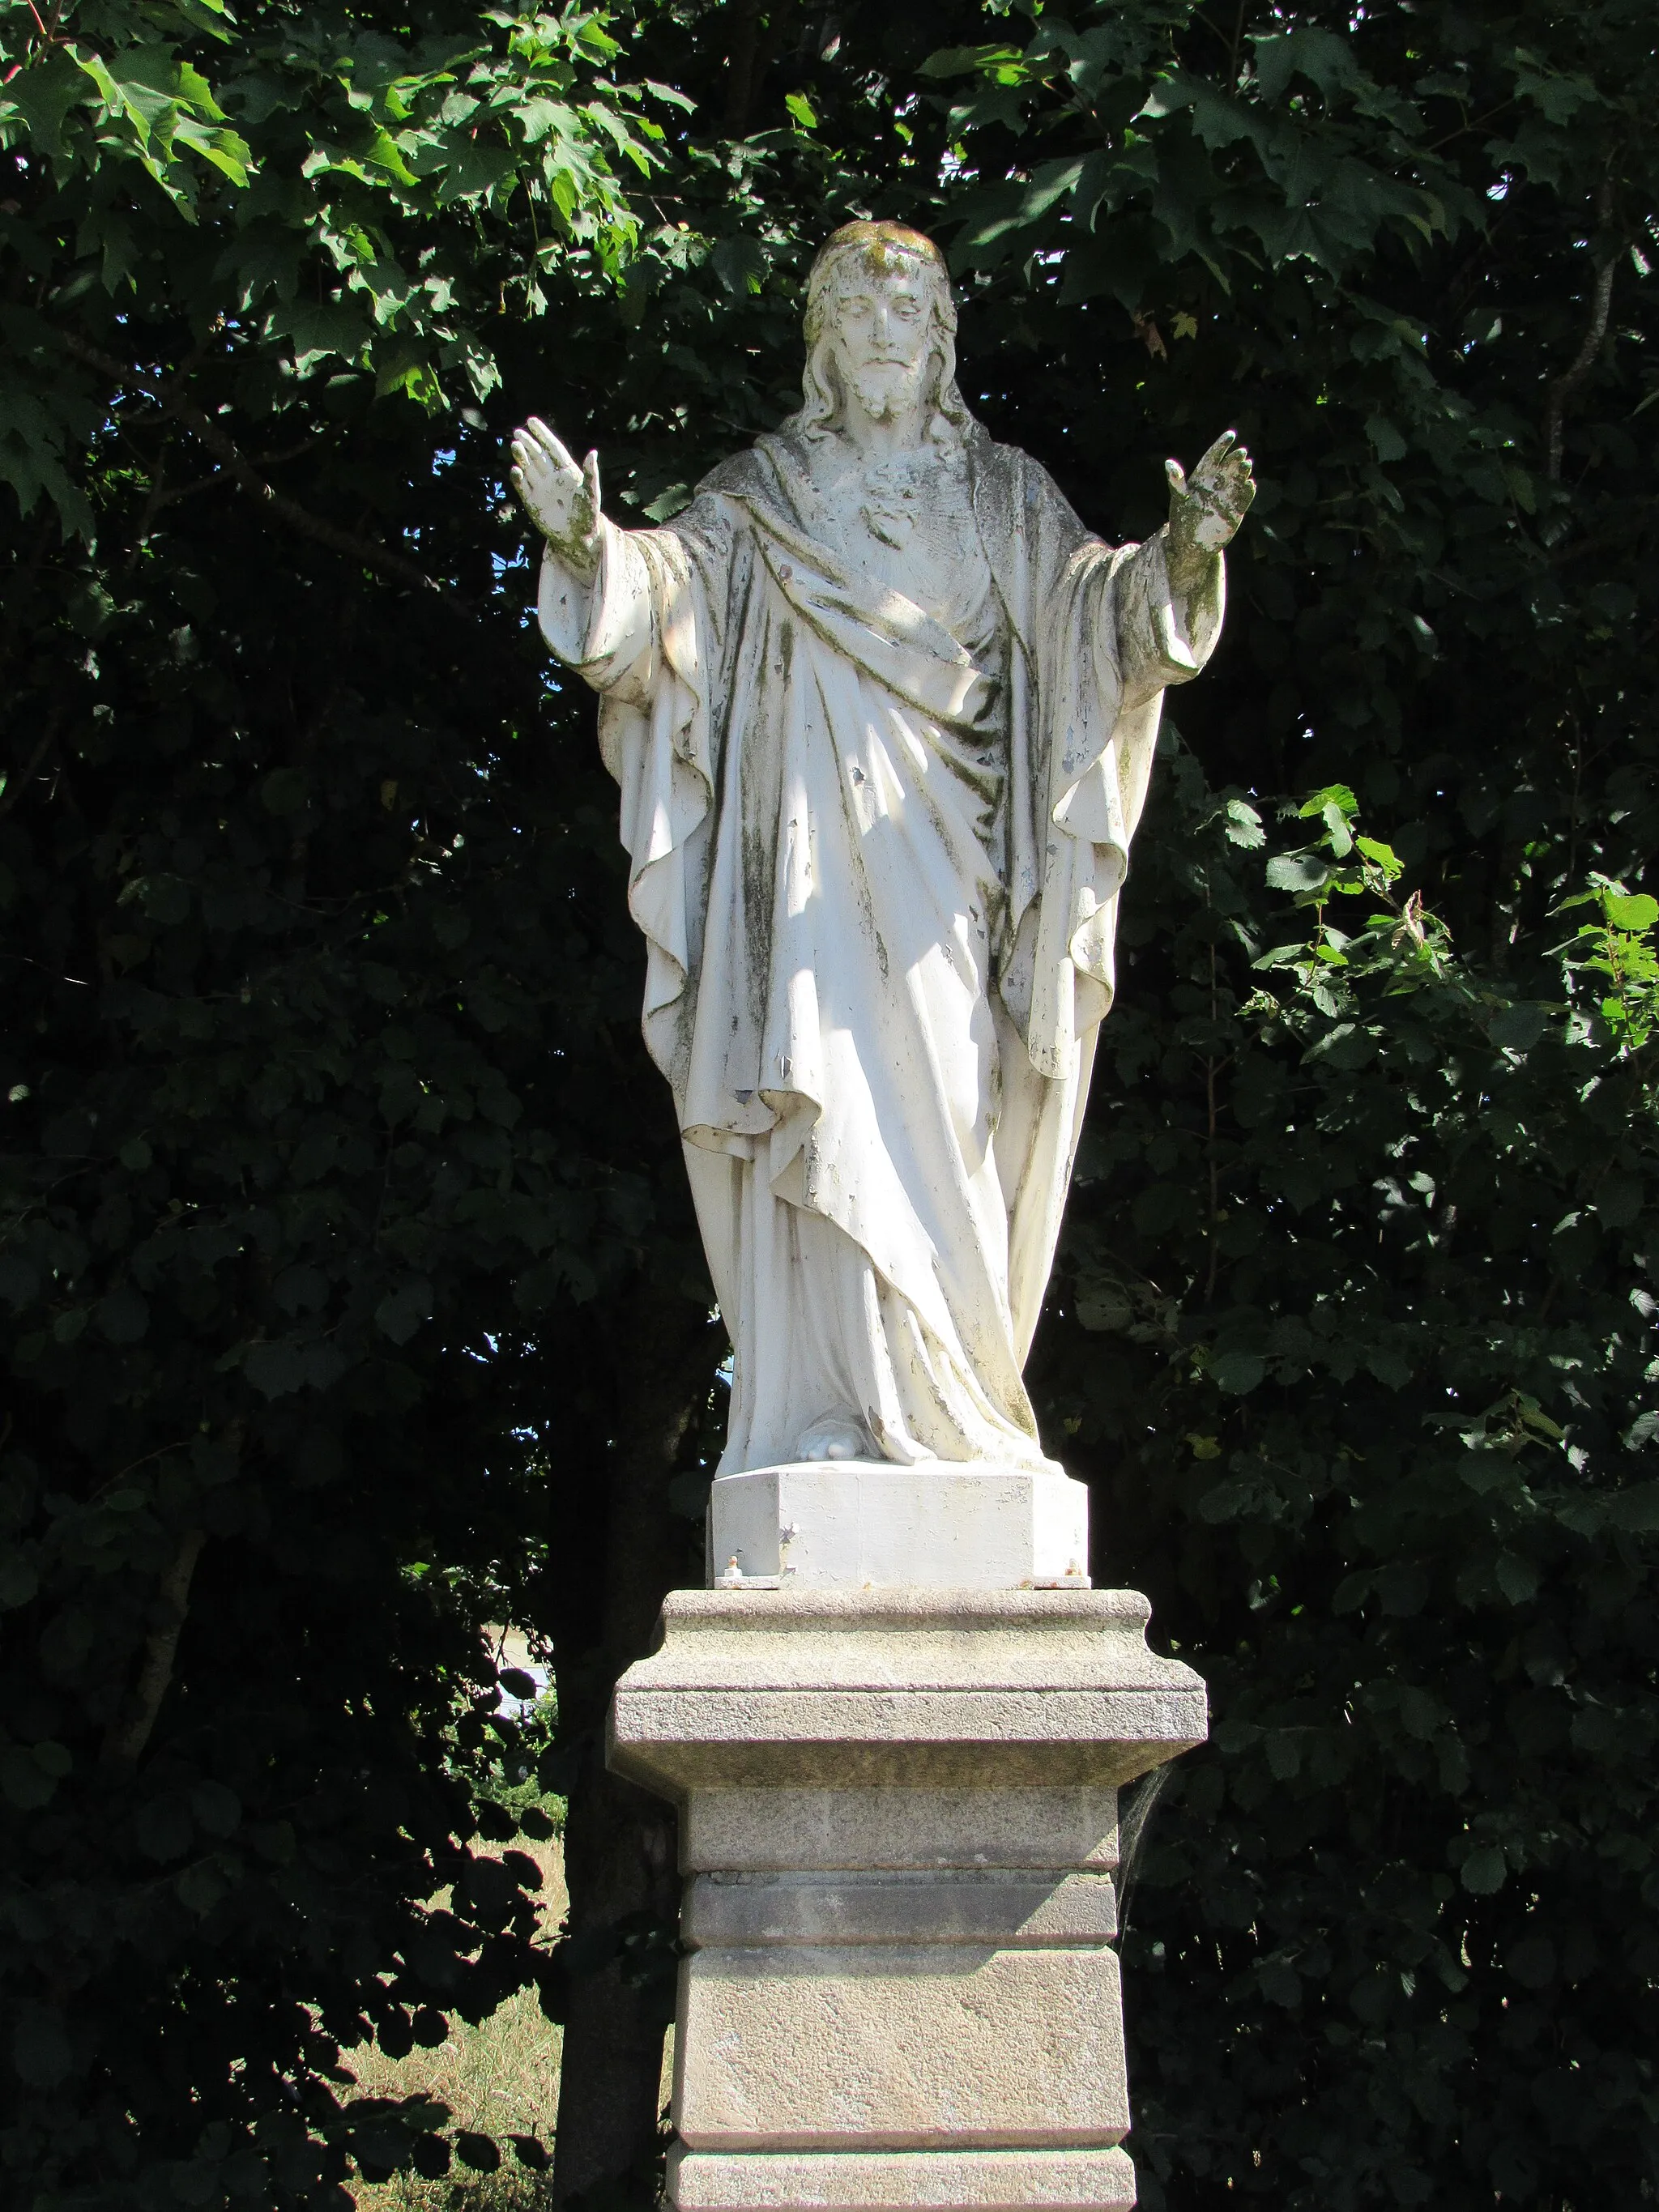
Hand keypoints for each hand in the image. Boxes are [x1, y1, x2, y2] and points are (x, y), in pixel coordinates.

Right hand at [509, 417, 601, 581]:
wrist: (578, 540)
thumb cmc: (588, 516)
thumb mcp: (591, 494)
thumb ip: (591, 474)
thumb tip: (593, 452)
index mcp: (567, 472)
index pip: (552, 448)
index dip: (542, 434)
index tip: (531, 421)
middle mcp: (552, 478)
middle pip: (538, 456)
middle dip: (528, 443)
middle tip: (517, 431)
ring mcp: (541, 490)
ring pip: (529, 468)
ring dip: (521, 457)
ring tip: (514, 444)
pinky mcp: (532, 503)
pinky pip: (522, 487)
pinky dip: (518, 478)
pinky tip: (515, 469)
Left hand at [1165, 430, 1254, 586]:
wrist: (1191, 544)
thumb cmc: (1182, 520)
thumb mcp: (1179, 499)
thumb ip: (1176, 482)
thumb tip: (1168, 463)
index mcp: (1203, 476)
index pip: (1214, 456)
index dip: (1222, 445)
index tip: (1231, 435)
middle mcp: (1217, 483)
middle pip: (1228, 466)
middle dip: (1235, 459)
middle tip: (1241, 453)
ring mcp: (1227, 495)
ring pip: (1238, 480)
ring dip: (1243, 473)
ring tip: (1246, 466)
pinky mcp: (1236, 510)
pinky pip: (1244, 498)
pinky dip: (1248, 492)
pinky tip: (1250, 485)